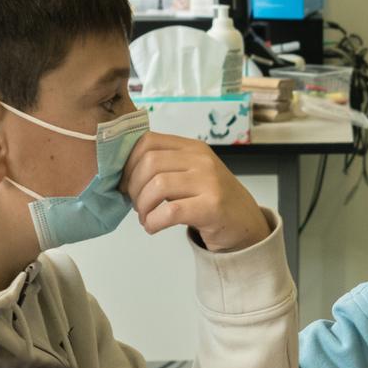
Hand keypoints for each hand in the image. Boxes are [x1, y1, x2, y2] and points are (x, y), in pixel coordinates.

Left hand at [121, 131, 271, 253]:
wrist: (245, 223)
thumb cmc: (211, 199)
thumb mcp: (191, 173)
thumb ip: (165, 165)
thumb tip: (122, 172)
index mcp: (192, 148)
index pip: (148, 141)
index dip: (128, 162)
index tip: (124, 181)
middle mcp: (202, 160)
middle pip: (149, 163)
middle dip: (133, 187)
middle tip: (135, 204)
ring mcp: (209, 182)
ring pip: (157, 185)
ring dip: (142, 206)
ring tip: (145, 217)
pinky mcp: (212, 206)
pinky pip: (170, 211)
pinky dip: (153, 221)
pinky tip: (153, 226)